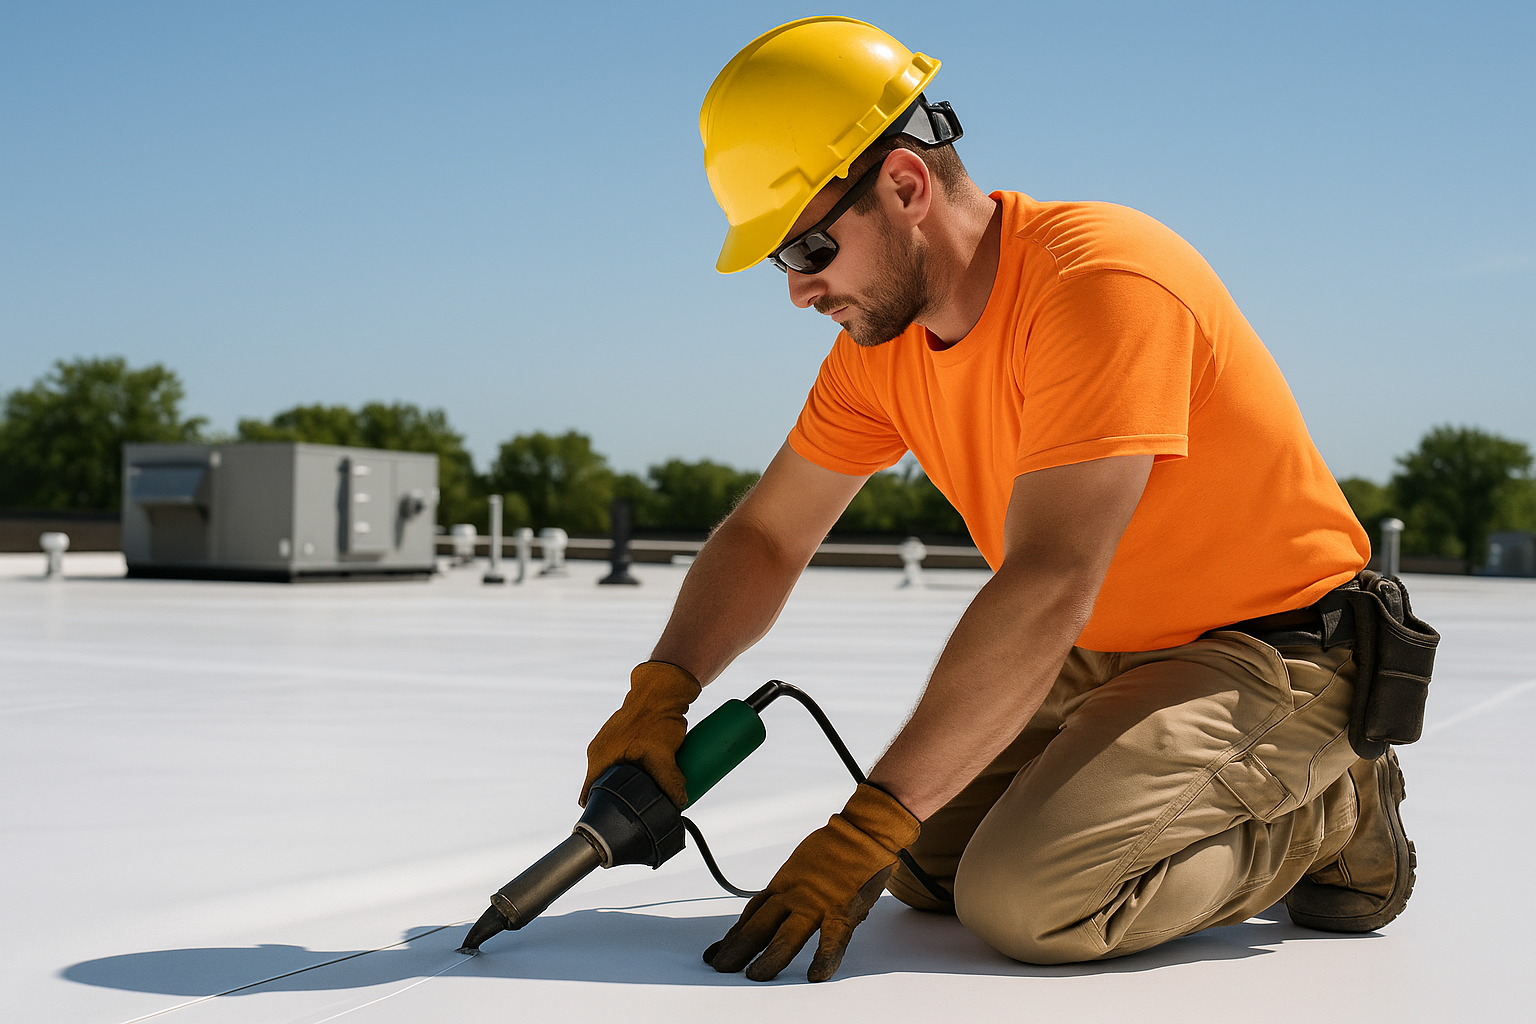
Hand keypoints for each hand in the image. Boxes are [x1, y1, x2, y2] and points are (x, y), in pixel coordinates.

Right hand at [581, 661, 700, 807]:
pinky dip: (638, 770)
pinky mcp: (623, 737)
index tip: (615, 822)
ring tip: (650, 793)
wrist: (662, 687)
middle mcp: (600, 751)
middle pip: (607, 786)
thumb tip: (680, 803)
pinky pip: (627, 761)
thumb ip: (670, 782)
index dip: (602, 810)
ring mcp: (611, 742)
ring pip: (619, 773)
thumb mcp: (662, 754)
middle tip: (641, 810)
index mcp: (600, 757)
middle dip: (624, 799)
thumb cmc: (654, 717)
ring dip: (634, 783)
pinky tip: (653, 773)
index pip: (591, 794)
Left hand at [704, 783, 919, 981]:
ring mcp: (817, 903)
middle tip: (722, 967)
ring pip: (787, 935)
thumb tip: (767, 908)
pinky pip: (832, 938)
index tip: (717, 952)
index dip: (733, 935)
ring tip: (755, 976)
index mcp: (783, 885)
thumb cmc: (833, 850)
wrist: (862, 831)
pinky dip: (824, 957)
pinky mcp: (843, 909)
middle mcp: (793, 895)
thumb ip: (784, 889)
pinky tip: (815, 975)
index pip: (751, 914)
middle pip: (759, 925)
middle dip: (739, 948)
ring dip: (770, 957)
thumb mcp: (798, 867)